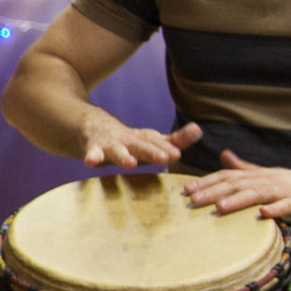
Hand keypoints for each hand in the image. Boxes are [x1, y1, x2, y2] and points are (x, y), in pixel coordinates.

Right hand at [82, 116, 202, 168]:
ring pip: (118, 151)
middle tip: (164, 158)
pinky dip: (92, 156)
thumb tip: (200, 129)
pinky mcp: (95, 148)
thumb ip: (176, 139)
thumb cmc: (130, 141)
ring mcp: (112, 144)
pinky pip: (93, 153)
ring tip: (130, 163)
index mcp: (146, 139)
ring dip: (124, 156)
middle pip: (142, 146)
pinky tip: (90, 162)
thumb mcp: (153, 140)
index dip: (166, 148)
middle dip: (151, 152)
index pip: (158, 143)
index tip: (176, 154)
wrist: (95, 127)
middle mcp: (130, 140)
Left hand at [182, 152, 290, 220]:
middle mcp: (268, 180)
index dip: (207, 182)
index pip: (228, 176)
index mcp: (259, 175)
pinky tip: (263, 214)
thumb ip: (244, 168)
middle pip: (238, 184)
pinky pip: (287, 206)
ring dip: (238, 200)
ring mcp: (284, 191)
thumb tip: (223, 155)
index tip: (186, 190)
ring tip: (219, 207)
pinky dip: (275, 209)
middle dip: (214, 191)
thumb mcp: (267, 174)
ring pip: (258, 193)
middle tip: (192, 200)